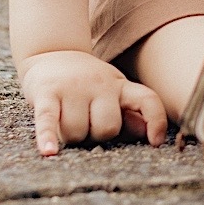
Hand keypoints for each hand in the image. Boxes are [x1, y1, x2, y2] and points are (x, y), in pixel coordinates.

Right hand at [18, 49, 166, 156]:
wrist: (52, 53)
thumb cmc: (86, 84)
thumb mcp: (112, 93)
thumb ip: (129, 114)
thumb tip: (146, 134)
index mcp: (119, 86)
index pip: (146, 99)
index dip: (155, 120)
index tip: (156, 142)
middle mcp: (99, 84)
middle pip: (107, 128)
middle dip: (96, 136)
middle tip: (87, 125)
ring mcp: (73, 87)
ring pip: (77, 132)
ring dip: (71, 137)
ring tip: (67, 122)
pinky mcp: (47, 92)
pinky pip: (48, 120)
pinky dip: (47, 137)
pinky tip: (48, 152)